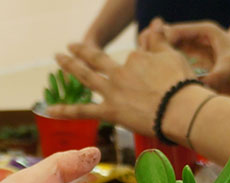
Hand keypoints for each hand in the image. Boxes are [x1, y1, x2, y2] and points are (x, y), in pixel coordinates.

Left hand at [52, 37, 197, 137]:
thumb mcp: (172, 56)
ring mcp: (112, 91)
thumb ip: (159, 40)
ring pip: (86, 77)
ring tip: (58, 58)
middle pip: (97, 59)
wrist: (180, 109)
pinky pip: (84, 111)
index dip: (140, 65)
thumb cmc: (182, 84)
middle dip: (82, 51)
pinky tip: (48, 109)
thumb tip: (155, 22)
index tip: (150, 75)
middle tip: (70, 45)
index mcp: (136, 58)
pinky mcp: (110, 112)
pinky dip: (66, 110)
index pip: (132, 58)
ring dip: (70, 66)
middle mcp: (120, 72)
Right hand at [146, 19, 229, 101]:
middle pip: (166, 44)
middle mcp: (197, 44)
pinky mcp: (198, 76)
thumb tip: (197, 89)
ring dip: (157, 68)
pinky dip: (168, 82)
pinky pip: (178, 77)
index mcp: (204, 33)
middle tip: (139, 64)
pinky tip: (156, 92)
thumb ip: (214, 76)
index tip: (146, 53)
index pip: (173, 32)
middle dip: (151, 52)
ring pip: (169, 61)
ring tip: (142, 79)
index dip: (157, 40)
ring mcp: (196, 60)